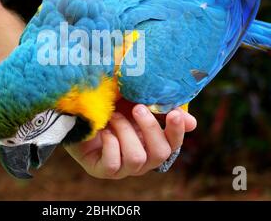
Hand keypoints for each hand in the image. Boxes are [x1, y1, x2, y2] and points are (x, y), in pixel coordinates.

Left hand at [64, 99, 196, 178]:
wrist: (78, 111)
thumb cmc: (110, 104)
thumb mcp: (135, 100)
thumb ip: (159, 108)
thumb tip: (193, 123)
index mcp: (152, 142)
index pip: (173, 144)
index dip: (177, 131)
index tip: (174, 113)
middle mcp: (141, 158)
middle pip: (160, 154)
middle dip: (150, 129)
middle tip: (137, 108)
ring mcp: (122, 167)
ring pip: (136, 159)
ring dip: (125, 132)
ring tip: (113, 117)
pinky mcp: (103, 170)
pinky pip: (114, 164)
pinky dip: (110, 143)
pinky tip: (103, 131)